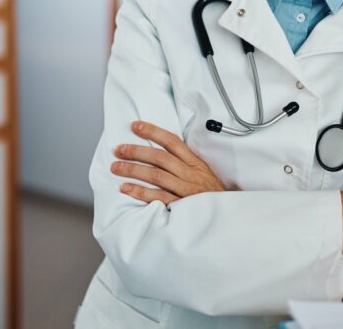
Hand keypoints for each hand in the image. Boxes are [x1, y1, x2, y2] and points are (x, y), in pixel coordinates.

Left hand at [110, 121, 225, 206]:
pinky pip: (157, 197)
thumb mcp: (203, 173)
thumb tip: (162, 149)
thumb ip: (185, 162)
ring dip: (133, 170)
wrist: (227, 217)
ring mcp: (185, 190)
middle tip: (118, 150)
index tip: (135, 126)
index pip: (172, 141)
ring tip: (116, 168)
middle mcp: (190, 174)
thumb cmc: (211, 194)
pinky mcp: (181, 207)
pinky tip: (126, 188)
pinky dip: (140, 192)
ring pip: (156, 175)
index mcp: (195, 163)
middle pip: (159, 157)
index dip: (153, 131)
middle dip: (136, 151)